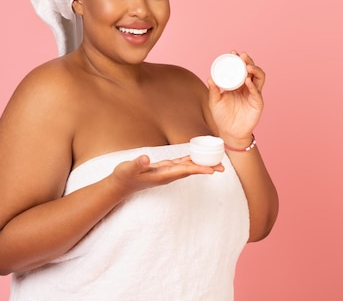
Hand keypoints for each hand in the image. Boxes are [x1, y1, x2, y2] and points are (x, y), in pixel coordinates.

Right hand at [109, 155, 223, 193]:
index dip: (198, 169)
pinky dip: (191, 160)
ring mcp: (166, 172)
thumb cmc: (123, 177)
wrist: (119, 185)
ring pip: (188, 167)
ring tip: (216, 162)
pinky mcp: (163, 169)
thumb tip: (146, 158)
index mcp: (162, 175)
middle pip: (191, 170)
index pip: (184, 171)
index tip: (212, 170)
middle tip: (223, 167)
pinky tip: (197, 156)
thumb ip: (136, 164)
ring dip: (201, 164)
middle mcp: (167, 174)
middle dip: (206, 168)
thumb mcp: (127, 169)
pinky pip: (181, 164)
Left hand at [208, 51, 264, 141]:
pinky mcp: (257, 103)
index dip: (237, 60)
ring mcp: (254, 94)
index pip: (239, 68)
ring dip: (255, 70)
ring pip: (259, 78)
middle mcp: (247, 87)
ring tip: (247, 66)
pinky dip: (253, 86)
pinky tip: (247, 81)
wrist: (229, 132)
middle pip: (251, 70)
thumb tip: (209, 78)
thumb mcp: (214, 102)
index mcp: (237, 84)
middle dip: (248, 61)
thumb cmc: (222, 116)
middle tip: (242, 55)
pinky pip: (257, 92)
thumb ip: (213, 91)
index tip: (233, 52)